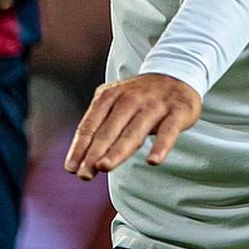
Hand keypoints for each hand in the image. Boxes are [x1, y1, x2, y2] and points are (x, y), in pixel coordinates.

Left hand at [66, 73, 200, 180]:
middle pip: (109, 130)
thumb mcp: (116, 103)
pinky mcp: (178, 112)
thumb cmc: (139, 98)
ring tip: (104, 167)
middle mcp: (130, 98)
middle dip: (94, 153)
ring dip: (118, 151)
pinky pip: (168, 131)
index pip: (91, 125)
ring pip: (134, 132)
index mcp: (110, 95)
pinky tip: (153, 161)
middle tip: (84, 174)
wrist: (177, 73)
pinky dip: (161, 146)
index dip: (80, 147)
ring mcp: (155, 105)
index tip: (71, 168)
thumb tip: (82, 158)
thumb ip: (101, 126)